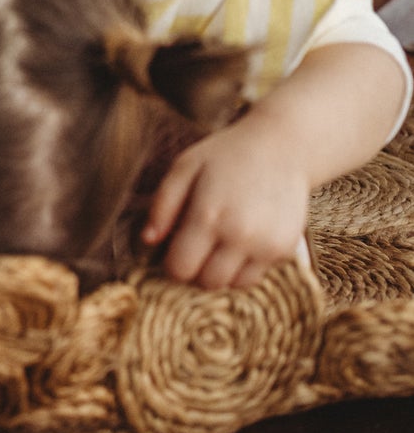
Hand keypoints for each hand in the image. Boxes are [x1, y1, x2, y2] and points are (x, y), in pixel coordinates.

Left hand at [142, 114, 310, 289]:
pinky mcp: (285, 250)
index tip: (173, 249)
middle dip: (195, 269)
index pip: (181, 268)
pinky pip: (255, 276)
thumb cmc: (226, 155)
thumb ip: (162, 205)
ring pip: (232, 285)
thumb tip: (148, 240)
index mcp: (208, 215)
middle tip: (195, 246)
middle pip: (207, 282)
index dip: (171, 263)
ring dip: (220, 271)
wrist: (282, 148)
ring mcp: (266, 246)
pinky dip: (243, 267)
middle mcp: (239, 236)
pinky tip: (239, 241)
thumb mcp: (184, 167)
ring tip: (218, 243)